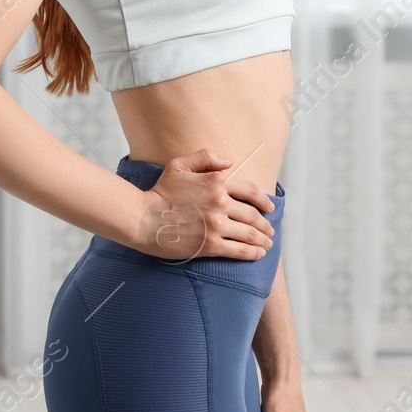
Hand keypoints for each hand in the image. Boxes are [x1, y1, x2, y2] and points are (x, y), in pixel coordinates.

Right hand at [133, 148, 275, 261]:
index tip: (270, 207)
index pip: (250, 191)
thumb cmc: (159, 192)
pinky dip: (253, 253)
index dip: (264, 200)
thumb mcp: (178, 165)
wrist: (142, 218)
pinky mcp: (211, 245)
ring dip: (262, 240)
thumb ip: (205, 157)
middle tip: (269, 230)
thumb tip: (229, 163)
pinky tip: (258, 254)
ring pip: (250, 233)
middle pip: (253, 215)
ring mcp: (216, 225)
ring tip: (267, 244)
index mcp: (216, 182)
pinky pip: (239, 250)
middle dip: (265, 224)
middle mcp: (220, 203)